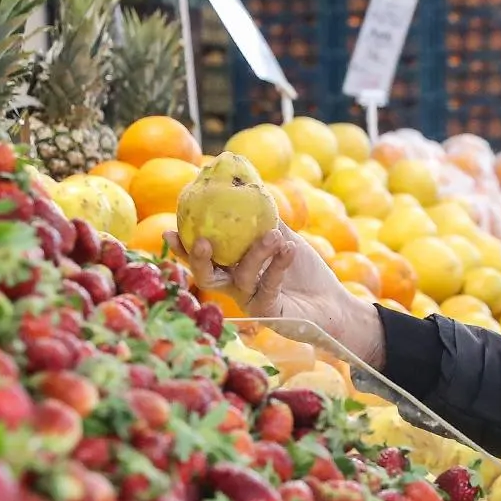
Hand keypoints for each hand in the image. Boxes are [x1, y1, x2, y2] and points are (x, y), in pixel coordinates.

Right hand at [169, 225, 384, 363]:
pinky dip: (278, 265)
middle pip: (206, 277)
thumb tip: (249, 187)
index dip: (183, 247)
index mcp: (232, 269)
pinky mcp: (269, 314)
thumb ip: (264, 219)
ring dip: (255, 253)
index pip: (202, 258)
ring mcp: (251, 302)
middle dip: (198, 259)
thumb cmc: (305, 272)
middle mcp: (236, 287)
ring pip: (240, 278)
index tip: (168, 230)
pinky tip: (288, 249)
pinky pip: (268, 287)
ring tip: (273, 235)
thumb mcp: (283, 238)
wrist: (332, 303)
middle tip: (203, 241)